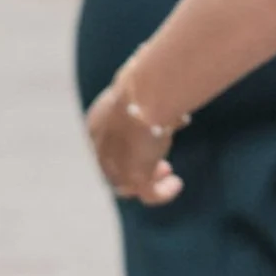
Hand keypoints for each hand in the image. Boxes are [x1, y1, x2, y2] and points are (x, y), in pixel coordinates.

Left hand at [87, 74, 184, 204]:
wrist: (146, 92)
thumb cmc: (149, 82)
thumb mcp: (148, 95)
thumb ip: (156, 108)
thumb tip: (177, 117)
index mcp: (98, 123)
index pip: (110, 143)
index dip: (129, 147)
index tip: (152, 141)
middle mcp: (101, 147)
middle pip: (116, 167)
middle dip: (139, 166)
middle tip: (163, 165)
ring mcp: (115, 165)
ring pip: (128, 184)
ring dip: (149, 180)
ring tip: (169, 176)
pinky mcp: (133, 177)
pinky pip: (147, 193)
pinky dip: (162, 192)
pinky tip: (175, 185)